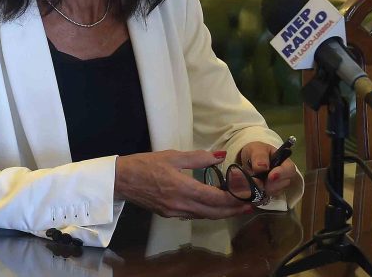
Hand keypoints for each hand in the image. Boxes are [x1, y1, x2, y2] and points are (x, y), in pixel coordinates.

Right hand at [114, 150, 253, 218]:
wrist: (121, 180)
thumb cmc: (145, 164)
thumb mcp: (172, 156)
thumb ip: (198, 158)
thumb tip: (220, 156)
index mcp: (183, 188)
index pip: (216, 198)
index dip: (234, 198)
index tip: (248, 195)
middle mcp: (181, 204)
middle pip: (214, 212)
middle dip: (234, 210)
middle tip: (250, 205)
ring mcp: (175, 211)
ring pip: (205, 216)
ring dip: (223, 213)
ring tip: (237, 206)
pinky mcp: (169, 214)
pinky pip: (194, 215)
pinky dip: (208, 212)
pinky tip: (214, 206)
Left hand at [238, 142, 297, 195]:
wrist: (248, 159)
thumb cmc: (255, 151)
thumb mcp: (256, 149)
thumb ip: (259, 156)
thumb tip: (262, 167)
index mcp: (284, 161)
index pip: (290, 169)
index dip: (281, 174)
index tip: (270, 176)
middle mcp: (284, 174)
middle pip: (285, 182)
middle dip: (273, 184)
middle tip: (261, 182)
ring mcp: (278, 184)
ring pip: (277, 190)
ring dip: (266, 188)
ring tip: (255, 181)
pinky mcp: (270, 191)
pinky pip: (269, 195)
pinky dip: (262, 192)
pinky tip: (255, 186)